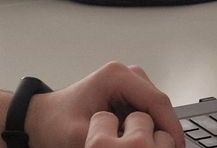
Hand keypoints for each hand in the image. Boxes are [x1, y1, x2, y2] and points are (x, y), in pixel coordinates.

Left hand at [28, 62, 183, 147]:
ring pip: (157, 110)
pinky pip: (149, 114)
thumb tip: (134, 145)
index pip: (157, 101)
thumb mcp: (81, 135)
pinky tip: (138, 143)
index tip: (174, 147)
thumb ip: (108, 141)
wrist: (41, 120)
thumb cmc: (55, 123)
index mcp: (115, 76)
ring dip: (156, 130)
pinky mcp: (128, 96)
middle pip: (160, 105)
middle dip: (164, 130)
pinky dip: (148, 130)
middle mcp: (124, 75)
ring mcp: (128, 84)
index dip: (170, 127)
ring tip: (147, 147)